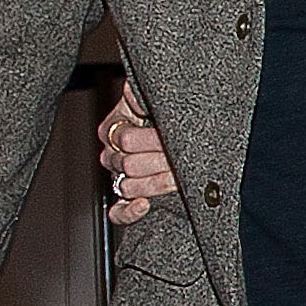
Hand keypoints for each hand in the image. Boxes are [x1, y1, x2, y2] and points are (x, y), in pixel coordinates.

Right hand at [99, 79, 178, 221]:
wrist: (190, 141)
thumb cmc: (169, 118)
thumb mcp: (154, 99)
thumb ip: (138, 94)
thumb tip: (134, 91)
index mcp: (115, 129)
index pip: (120, 136)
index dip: (145, 137)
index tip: (165, 135)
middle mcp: (115, 155)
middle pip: (127, 163)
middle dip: (157, 159)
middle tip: (179, 157)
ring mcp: (121, 179)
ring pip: (127, 187)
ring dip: (154, 183)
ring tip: (178, 177)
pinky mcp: (128, 203)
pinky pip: (119, 214)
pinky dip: (130, 211)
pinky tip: (145, 205)